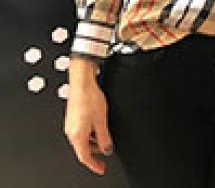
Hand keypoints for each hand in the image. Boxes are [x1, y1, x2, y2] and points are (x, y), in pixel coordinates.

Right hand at [64, 57, 113, 174]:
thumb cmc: (89, 98)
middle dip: (94, 154)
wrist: (82, 83)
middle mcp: (71, 132)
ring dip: (92, 144)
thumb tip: (107, 149)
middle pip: (82, 149)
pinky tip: (97, 130)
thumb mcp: (101, 120)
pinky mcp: (72, 117)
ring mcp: (70, 124)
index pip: (84, 157)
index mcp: (77, 135)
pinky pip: (80, 132)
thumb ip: (104, 137)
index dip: (94, 165)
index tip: (101, 169)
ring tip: (103, 142)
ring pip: (81, 140)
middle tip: (104, 156)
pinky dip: (89, 135)